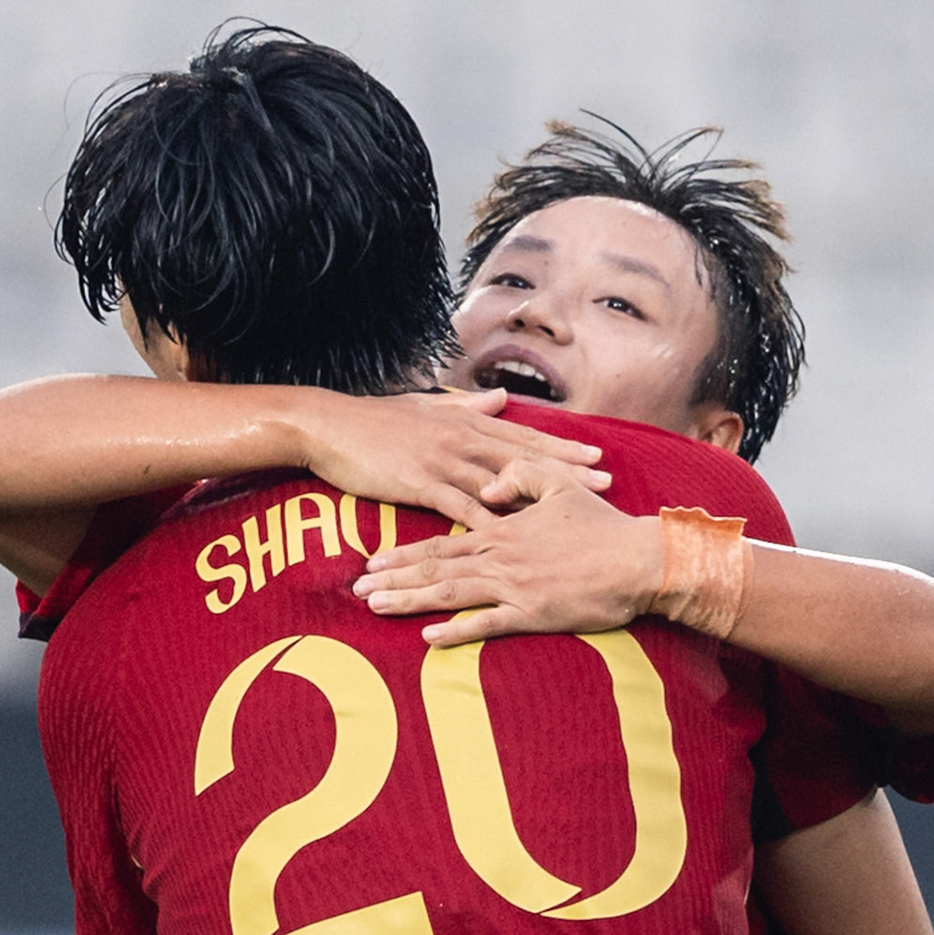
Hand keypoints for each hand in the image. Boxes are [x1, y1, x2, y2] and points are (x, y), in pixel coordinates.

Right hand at [294, 388, 606, 530]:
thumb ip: (466, 406)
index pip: (524, 435)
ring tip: (570, 512)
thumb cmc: (374, 420)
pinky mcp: (421, 483)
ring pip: (500, 481)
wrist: (329, 425)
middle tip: (605, 482)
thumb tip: (500, 398)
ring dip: (537, 498)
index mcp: (465, 421)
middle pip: (525, 457)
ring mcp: (442, 460)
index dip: (562, 448)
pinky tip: (510, 536)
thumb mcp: (426, 406)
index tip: (597, 455)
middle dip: (566, 471)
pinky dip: (486, 520)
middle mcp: (461, 438)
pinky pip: (460, 505)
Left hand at [351, 455, 663, 645]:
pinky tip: (427, 638)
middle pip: (434, 569)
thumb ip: (519, 475)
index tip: (371, 563)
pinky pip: (486, 624)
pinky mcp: (533, 613)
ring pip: (450, 594)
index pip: (441, 542)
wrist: (640, 560)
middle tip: (356, 592)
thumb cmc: (603, 526)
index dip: (403, 554)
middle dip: (392, 580)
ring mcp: (514, 586)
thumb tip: (484, 488)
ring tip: (376, 609)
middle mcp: (500, 557)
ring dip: (410, 601)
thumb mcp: (560, 485)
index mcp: (502, 529)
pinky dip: (455, 632)